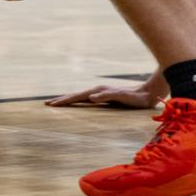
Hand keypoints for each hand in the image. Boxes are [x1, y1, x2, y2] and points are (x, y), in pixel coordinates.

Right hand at [45, 82, 165, 108]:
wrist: (148, 93)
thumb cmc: (136, 98)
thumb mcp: (123, 97)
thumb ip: (108, 96)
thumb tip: (90, 97)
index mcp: (99, 91)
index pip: (78, 96)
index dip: (65, 100)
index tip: (52, 104)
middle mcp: (98, 90)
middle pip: (76, 95)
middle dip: (62, 99)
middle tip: (47, 104)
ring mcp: (102, 93)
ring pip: (80, 96)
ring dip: (69, 99)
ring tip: (57, 103)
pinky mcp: (106, 97)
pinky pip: (87, 99)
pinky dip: (78, 101)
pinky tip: (77, 104)